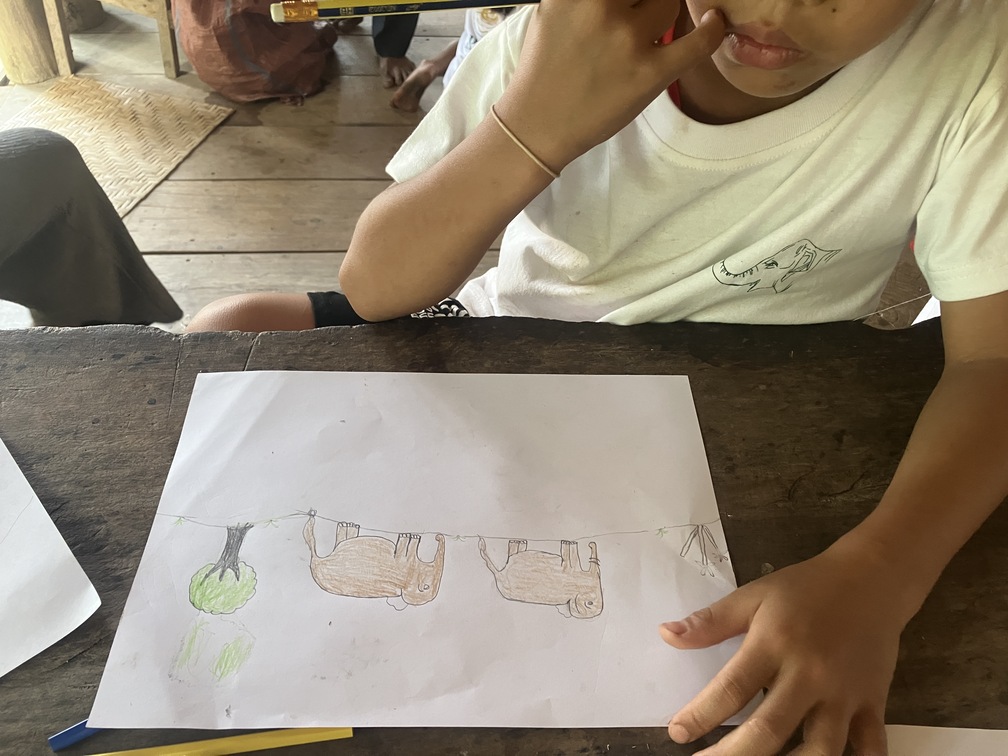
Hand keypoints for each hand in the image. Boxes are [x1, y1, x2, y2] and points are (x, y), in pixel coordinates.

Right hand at [494, 0, 724, 170]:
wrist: (537, 124)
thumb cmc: (544, 68)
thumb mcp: (553, 11)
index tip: (633, 0)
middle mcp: (601, 7)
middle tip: (640, 10)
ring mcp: (628, 40)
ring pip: (668, 5)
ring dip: (663, 11)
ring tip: (652, 26)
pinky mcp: (649, 73)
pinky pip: (697, 43)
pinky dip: (711, 30)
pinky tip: (713, 21)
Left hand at [661, 542, 917, 755]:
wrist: (872, 579)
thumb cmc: (806, 588)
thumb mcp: (754, 596)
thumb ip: (711, 622)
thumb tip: (666, 635)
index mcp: (774, 644)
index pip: (732, 688)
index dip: (700, 715)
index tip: (677, 732)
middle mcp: (809, 674)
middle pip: (771, 729)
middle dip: (735, 755)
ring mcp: (844, 693)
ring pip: (821, 749)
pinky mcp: (873, 704)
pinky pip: (871, 747)